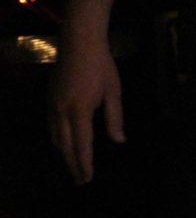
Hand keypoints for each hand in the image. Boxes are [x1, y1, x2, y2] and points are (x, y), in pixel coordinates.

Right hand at [48, 40, 124, 184]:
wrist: (79, 44)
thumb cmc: (101, 66)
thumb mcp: (113, 91)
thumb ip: (115, 118)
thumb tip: (119, 140)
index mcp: (80, 111)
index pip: (81, 145)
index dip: (84, 163)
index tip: (87, 178)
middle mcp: (61, 112)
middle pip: (64, 147)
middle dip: (72, 165)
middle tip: (80, 180)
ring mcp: (52, 106)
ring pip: (55, 138)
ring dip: (63, 154)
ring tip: (73, 166)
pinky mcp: (48, 100)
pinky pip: (50, 127)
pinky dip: (57, 141)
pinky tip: (63, 144)